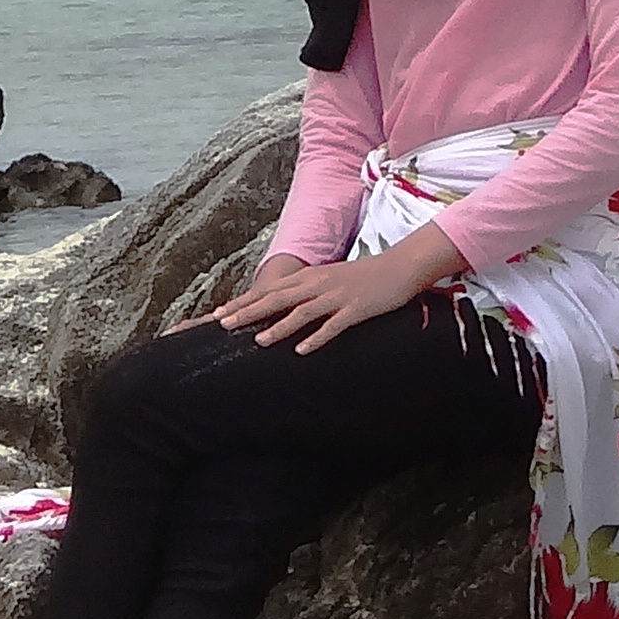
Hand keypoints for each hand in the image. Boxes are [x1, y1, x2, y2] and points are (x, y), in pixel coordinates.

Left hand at [195, 222, 466, 352]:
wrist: (399, 267)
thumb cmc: (361, 277)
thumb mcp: (327, 279)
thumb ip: (305, 290)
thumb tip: (281, 305)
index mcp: (308, 277)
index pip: (268, 290)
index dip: (243, 302)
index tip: (219, 313)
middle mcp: (317, 284)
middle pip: (276, 298)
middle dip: (248, 312)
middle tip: (223, 324)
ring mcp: (336, 296)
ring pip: (301, 311)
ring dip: (279, 327)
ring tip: (258, 341)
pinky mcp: (356, 308)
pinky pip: (334, 325)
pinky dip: (316, 337)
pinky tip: (302, 350)